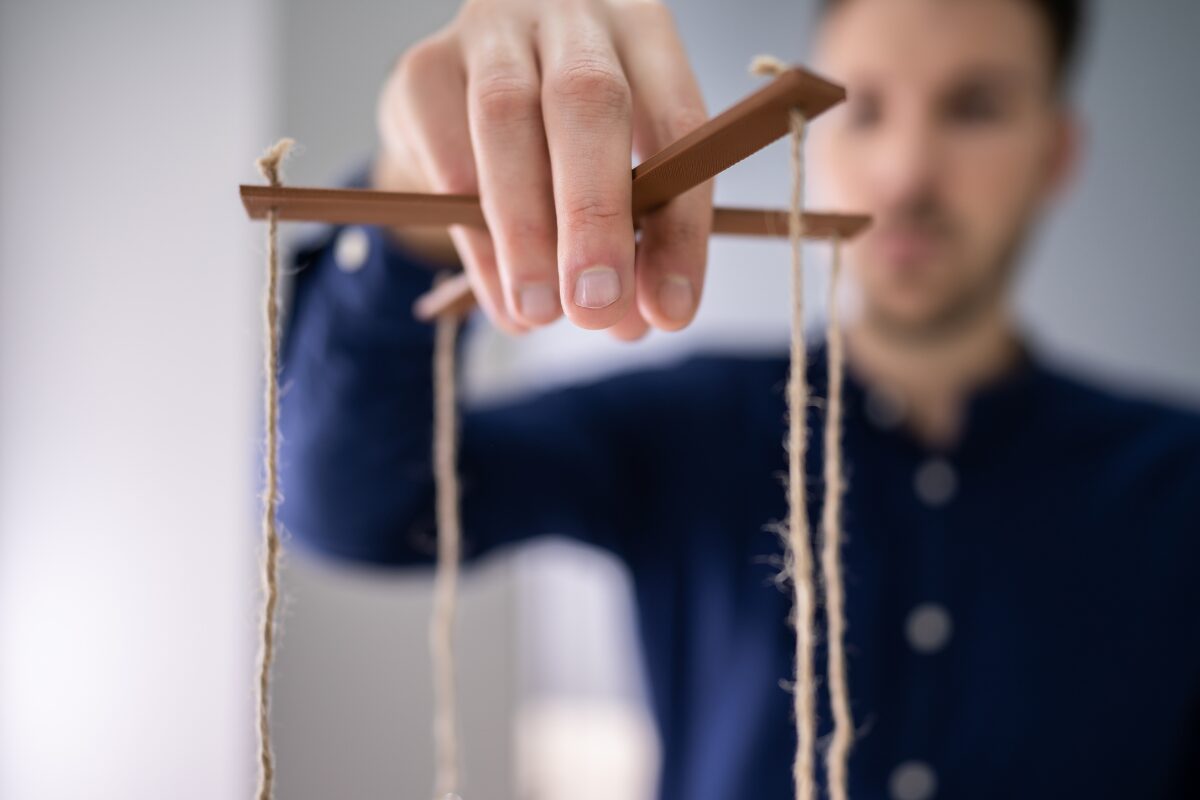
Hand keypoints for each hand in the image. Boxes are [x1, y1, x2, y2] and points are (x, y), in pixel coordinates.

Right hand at [374, 0, 712, 338]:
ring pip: (505, 119)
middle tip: (595, 309)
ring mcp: (491, 32)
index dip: (679, 224)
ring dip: (526, 232)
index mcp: (643, 35)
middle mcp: (571, 16)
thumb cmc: (567, 145)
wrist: (471, 100)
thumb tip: (630, 321)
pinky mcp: (423, 68)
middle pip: (588, 100)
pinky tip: (499, 291)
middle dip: (595, 216)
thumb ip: (635, 238)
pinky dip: (475, 237)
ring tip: (539, 314)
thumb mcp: (621, 178)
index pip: (678, 123)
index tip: (669, 312)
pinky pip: (444, 155)